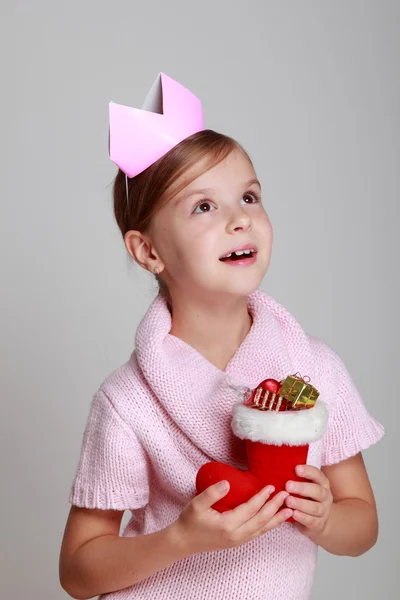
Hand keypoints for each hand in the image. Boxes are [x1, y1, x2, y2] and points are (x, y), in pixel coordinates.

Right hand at [171, 481, 292, 556]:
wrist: (184, 542)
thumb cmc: (189, 521)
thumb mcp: (196, 504)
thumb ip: (212, 493)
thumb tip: (228, 483)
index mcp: (227, 525)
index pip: (250, 509)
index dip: (262, 497)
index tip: (271, 486)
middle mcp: (236, 535)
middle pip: (261, 520)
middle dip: (275, 507)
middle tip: (286, 495)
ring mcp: (238, 540)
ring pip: (262, 529)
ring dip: (276, 519)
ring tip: (290, 510)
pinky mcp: (238, 541)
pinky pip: (258, 533)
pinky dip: (269, 525)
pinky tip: (275, 519)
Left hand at [284, 465, 332, 538]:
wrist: (318, 521)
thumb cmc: (307, 498)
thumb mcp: (306, 487)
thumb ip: (297, 479)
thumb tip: (278, 468)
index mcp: (322, 483)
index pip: (317, 475)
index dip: (308, 471)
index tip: (296, 468)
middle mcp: (325, 496)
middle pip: (317, 491)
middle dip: (302, 488)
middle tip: (288, 485)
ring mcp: (324, 511)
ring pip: (314, 507)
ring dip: (300, 504)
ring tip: (288, 500)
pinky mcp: (318, 524)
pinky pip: (311, 520)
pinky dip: (302, 517)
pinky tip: (293, 513)